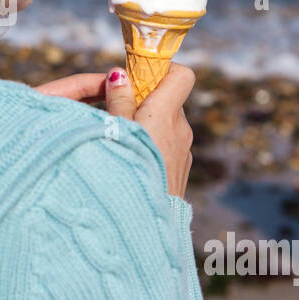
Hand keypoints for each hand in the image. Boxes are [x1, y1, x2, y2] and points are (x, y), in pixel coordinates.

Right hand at [34, 66, 196, 197]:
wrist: (143, 227)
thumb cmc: (126, 172)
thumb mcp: (114, 131)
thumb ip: (118, 101)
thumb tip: (120, 74)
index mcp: (166, 114)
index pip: (182, 74)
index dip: (160, 71)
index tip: (135, 80)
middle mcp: (181, 130)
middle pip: (168, 100)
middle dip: (143, 101)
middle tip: (115, 113)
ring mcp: (183, 152)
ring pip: (166, 125)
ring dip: (146, 126)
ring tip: (120, 143)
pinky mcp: (180, 172)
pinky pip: (167, 147)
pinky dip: (151, 146)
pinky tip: (132, 163)